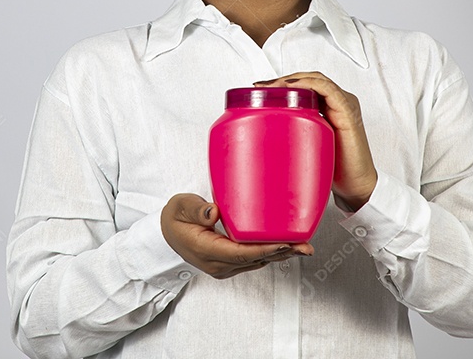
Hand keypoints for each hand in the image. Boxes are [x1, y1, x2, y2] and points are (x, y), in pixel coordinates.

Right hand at [161, 194, 313, 278]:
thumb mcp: (180, 206)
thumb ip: (196, 209)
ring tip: (303, 247)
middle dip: (282, 253)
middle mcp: (218, 264)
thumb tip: (214, 213)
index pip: (241, 252)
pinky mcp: (229, 264)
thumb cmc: (175, 217)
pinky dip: (271, 254)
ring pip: (257, 262)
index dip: (265, 249)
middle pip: (255, 260)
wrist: (166, 234)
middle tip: (306, 247)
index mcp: (206, 250)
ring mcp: (224, 267)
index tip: (286, 242)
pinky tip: (286, 246)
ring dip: (280, 256)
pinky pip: (254, 261)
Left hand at [253, 72, 377, 209]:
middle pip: (308, 79)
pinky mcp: (348, 111)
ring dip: (293, 79)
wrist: (356, 185)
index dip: (282, 83)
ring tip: (272, 86)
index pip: (305, 84)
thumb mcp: (308, 145)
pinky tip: (293, 88)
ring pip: (317, 79)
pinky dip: (309, 84)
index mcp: (329, 106)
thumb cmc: (335, 168)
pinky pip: (328, 90)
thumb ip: (294, 134)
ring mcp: (344, 104)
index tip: (259, 90)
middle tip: (261, 87)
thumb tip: (262, 138)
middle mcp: (338, 101)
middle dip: (283, 79)